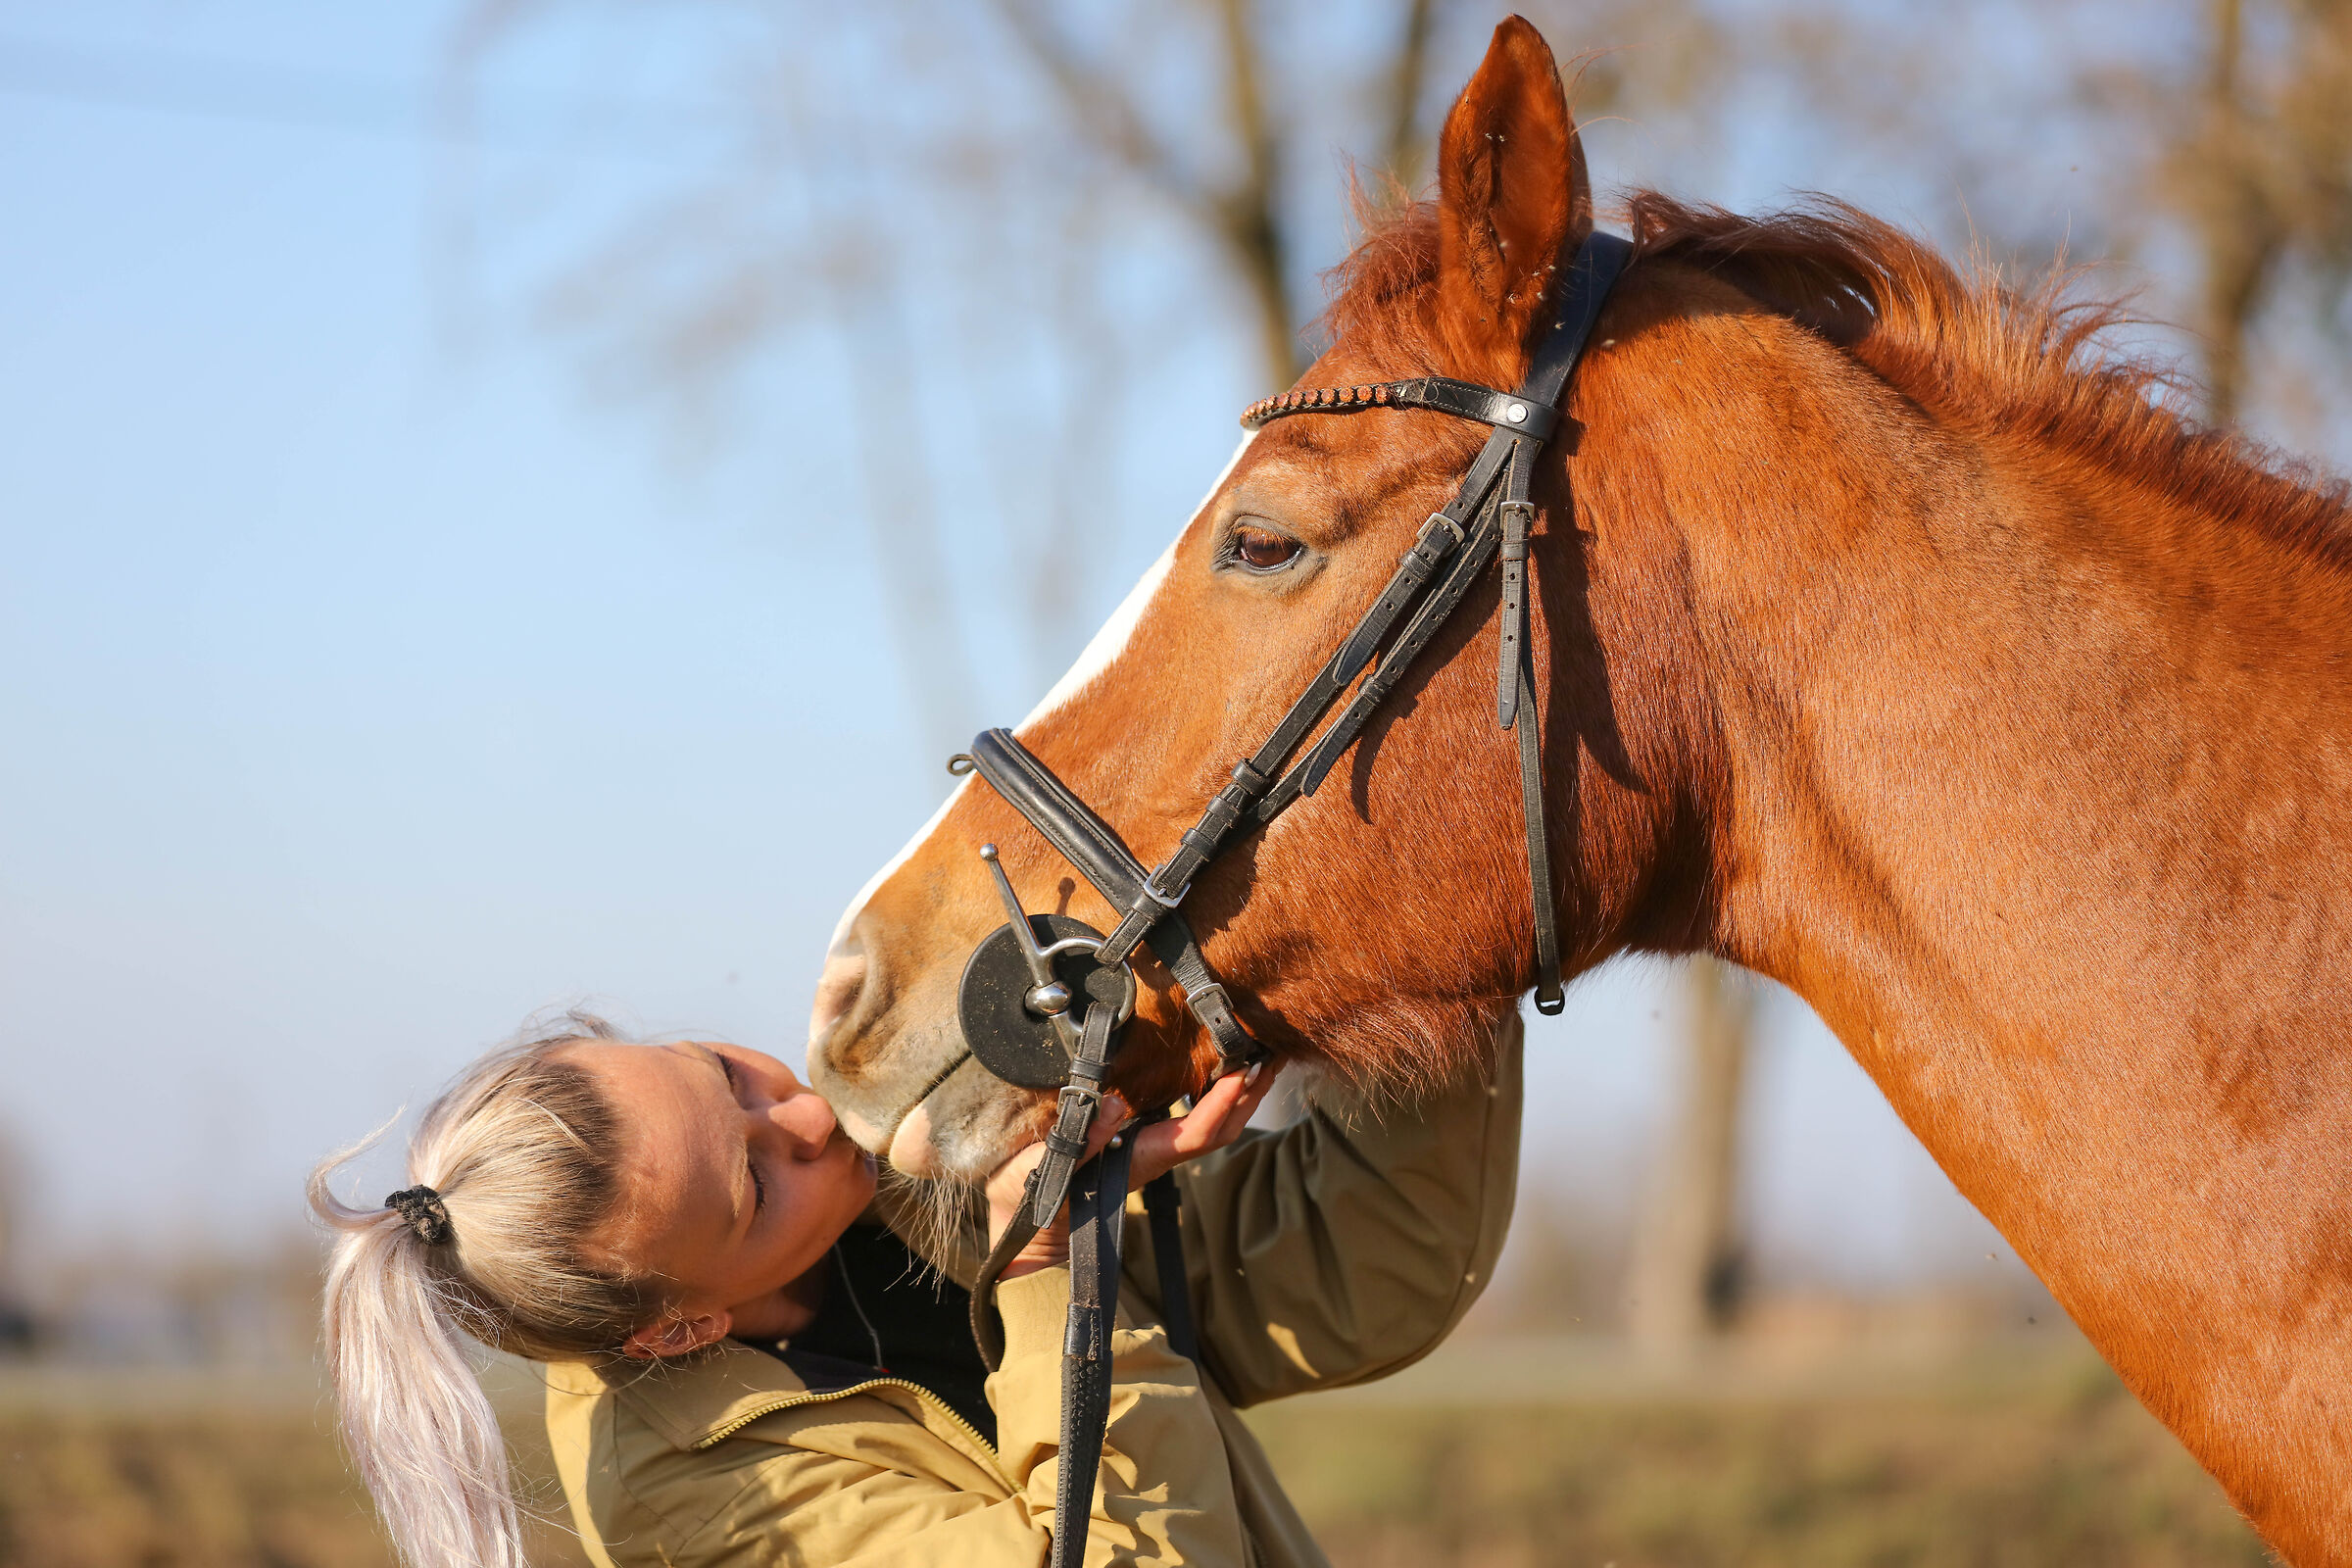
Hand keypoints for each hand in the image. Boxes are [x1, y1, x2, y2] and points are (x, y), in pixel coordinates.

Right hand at [984, 1062, 1282, 1278]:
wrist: (1026, 1230)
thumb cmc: (1034, 1198)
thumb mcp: (1048, 1168)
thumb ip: (1083, 1139)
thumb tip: (1115, 1103)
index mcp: (1142, 1160)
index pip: (1200, 1133)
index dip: (1226, 1101)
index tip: (1246, 1068)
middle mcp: (1157, 1157)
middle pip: (1222, 1130)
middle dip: (1250, 1094)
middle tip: (1273, 1052)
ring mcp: (1154, 1152)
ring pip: (1213, 1128)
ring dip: (1239, 1095)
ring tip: (1257, 1055)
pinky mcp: (1144, 1146)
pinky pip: (1193, 1122)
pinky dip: (1215, 1097)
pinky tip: (1216, 1071)